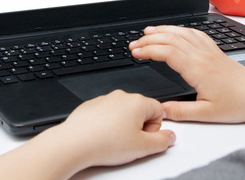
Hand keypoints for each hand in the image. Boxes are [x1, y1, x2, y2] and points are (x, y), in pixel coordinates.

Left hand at [52, 90, 175, 169]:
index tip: (145, 139)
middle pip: (141, 110)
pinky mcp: (91, 106)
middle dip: (139, 127)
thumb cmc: (106, 142)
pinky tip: (102, 137)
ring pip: (123, 113)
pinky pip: (106, 114)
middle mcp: (121, 96)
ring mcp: (105, 99)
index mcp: (137, 102)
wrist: (75, 142)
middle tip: (130, 143)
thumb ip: (162, 142)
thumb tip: (169, 137)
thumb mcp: (143, 147)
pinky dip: (107, 125)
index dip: (155, 128)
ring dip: (123, 126)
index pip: (158, 110)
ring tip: (114, 142)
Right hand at [129, 26, 244, 123]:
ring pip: (182, 33)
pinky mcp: (215, 51)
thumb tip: (160, 110)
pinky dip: (181, 29)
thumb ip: (180, 112)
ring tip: (147, 32)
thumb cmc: (237, 104)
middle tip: (134, 44)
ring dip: (163, 30)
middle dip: (149, 39)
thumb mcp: (206, 114)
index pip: (167, 52)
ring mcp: (209, 51)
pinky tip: (175, 31)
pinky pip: (196, 33)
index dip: (148, 50)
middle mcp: (202, 56)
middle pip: (171, 39)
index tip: (135, 52)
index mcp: (198, 69)